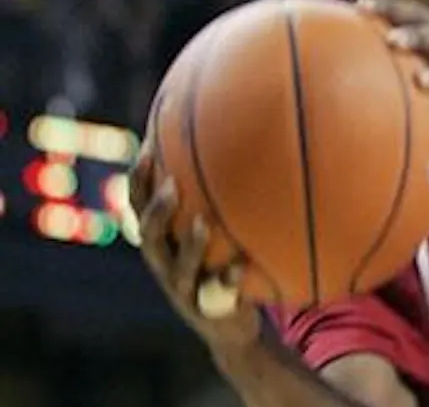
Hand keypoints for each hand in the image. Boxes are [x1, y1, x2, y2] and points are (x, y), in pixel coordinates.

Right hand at [127, 154, 262, 353]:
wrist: (227, 327)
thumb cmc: (219, 268)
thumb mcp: (213, 236)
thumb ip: (215, 203)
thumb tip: (235, 149)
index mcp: (162, 245)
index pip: (140, 210)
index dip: (139, 184)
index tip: (148, 151)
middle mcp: (165, 266)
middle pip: (149, 238)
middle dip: (157, 212)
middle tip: (172, 186)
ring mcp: (183, 291)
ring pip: (179, 268)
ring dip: (189, 246)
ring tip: (202, 224)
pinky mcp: (205, 311)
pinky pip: (216, 296)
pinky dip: (228, 280)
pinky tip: (242, 267)